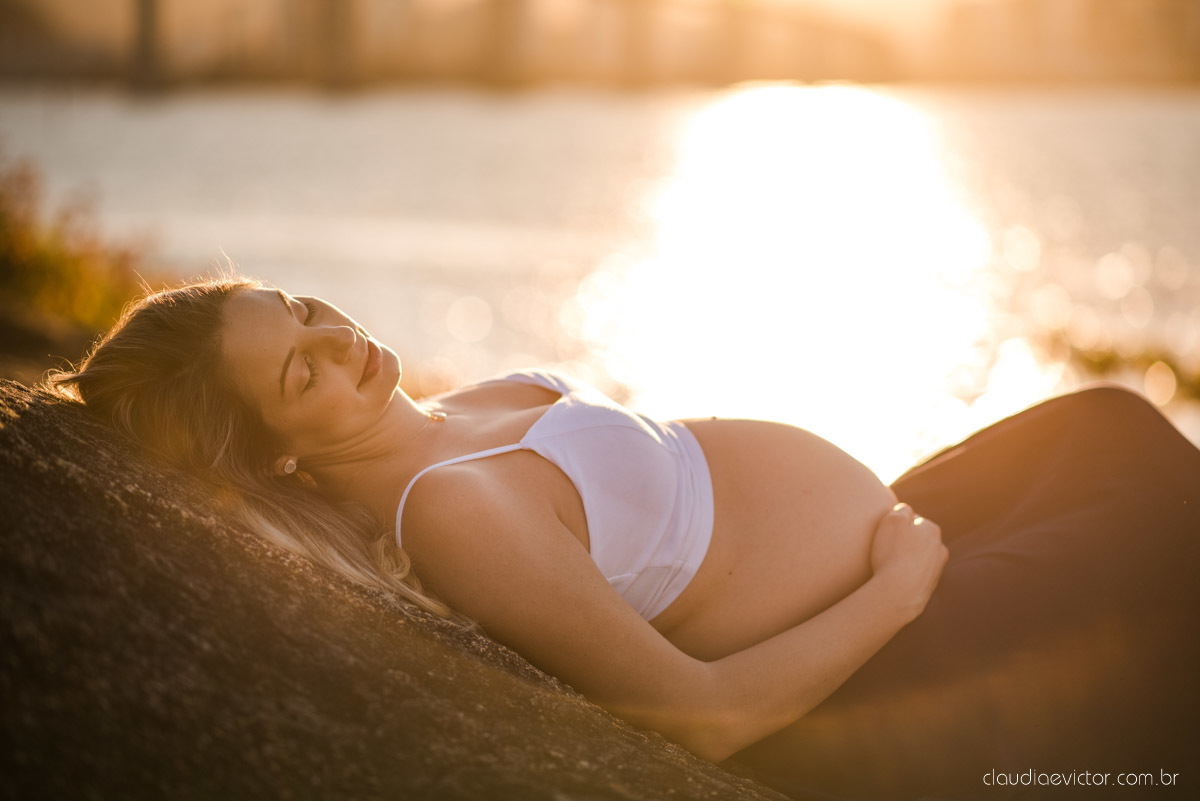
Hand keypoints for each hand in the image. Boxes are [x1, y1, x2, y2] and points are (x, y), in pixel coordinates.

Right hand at [870, 502, 947, 621]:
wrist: (899, 593)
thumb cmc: (892, 554)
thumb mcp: (892, 521)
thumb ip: (901, 510)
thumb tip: (906, 510)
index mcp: (932, 529)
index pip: (913, 519)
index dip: (898, 525)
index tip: (887, 534)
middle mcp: (939, 548)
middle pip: (918, 539)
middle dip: (906, 541)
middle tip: (887, 548)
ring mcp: (936, 569)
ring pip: (919, 557)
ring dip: (907, 558)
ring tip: (889, 565)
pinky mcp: (929, 587)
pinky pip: (916, 574)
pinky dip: (907, 574)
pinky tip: (895, 578)